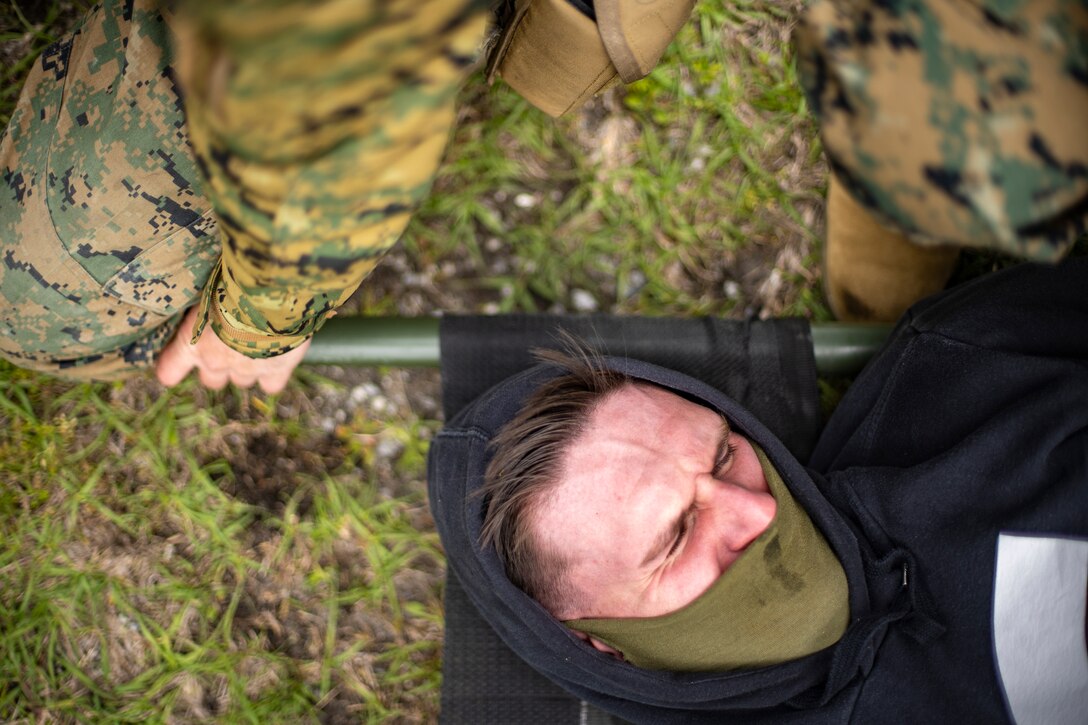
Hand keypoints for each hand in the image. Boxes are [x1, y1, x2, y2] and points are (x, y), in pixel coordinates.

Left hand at [156, 306, 310, 392]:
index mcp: (191, 343)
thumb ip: (203, 308)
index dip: (173, 368)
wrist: (269, 293)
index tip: (173, 366)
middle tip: (229, 343)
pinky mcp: (274, 372)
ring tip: (258, 343)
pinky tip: (279, 358)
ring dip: (246, 367)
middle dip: (218, 365)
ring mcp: (246, 370)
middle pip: (211, 379)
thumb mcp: (205, 291)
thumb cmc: (231, 283)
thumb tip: (204, 300)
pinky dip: (273, 374)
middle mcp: (215, 362)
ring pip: (241, 380)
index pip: (170, 370)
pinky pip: (270, 385)